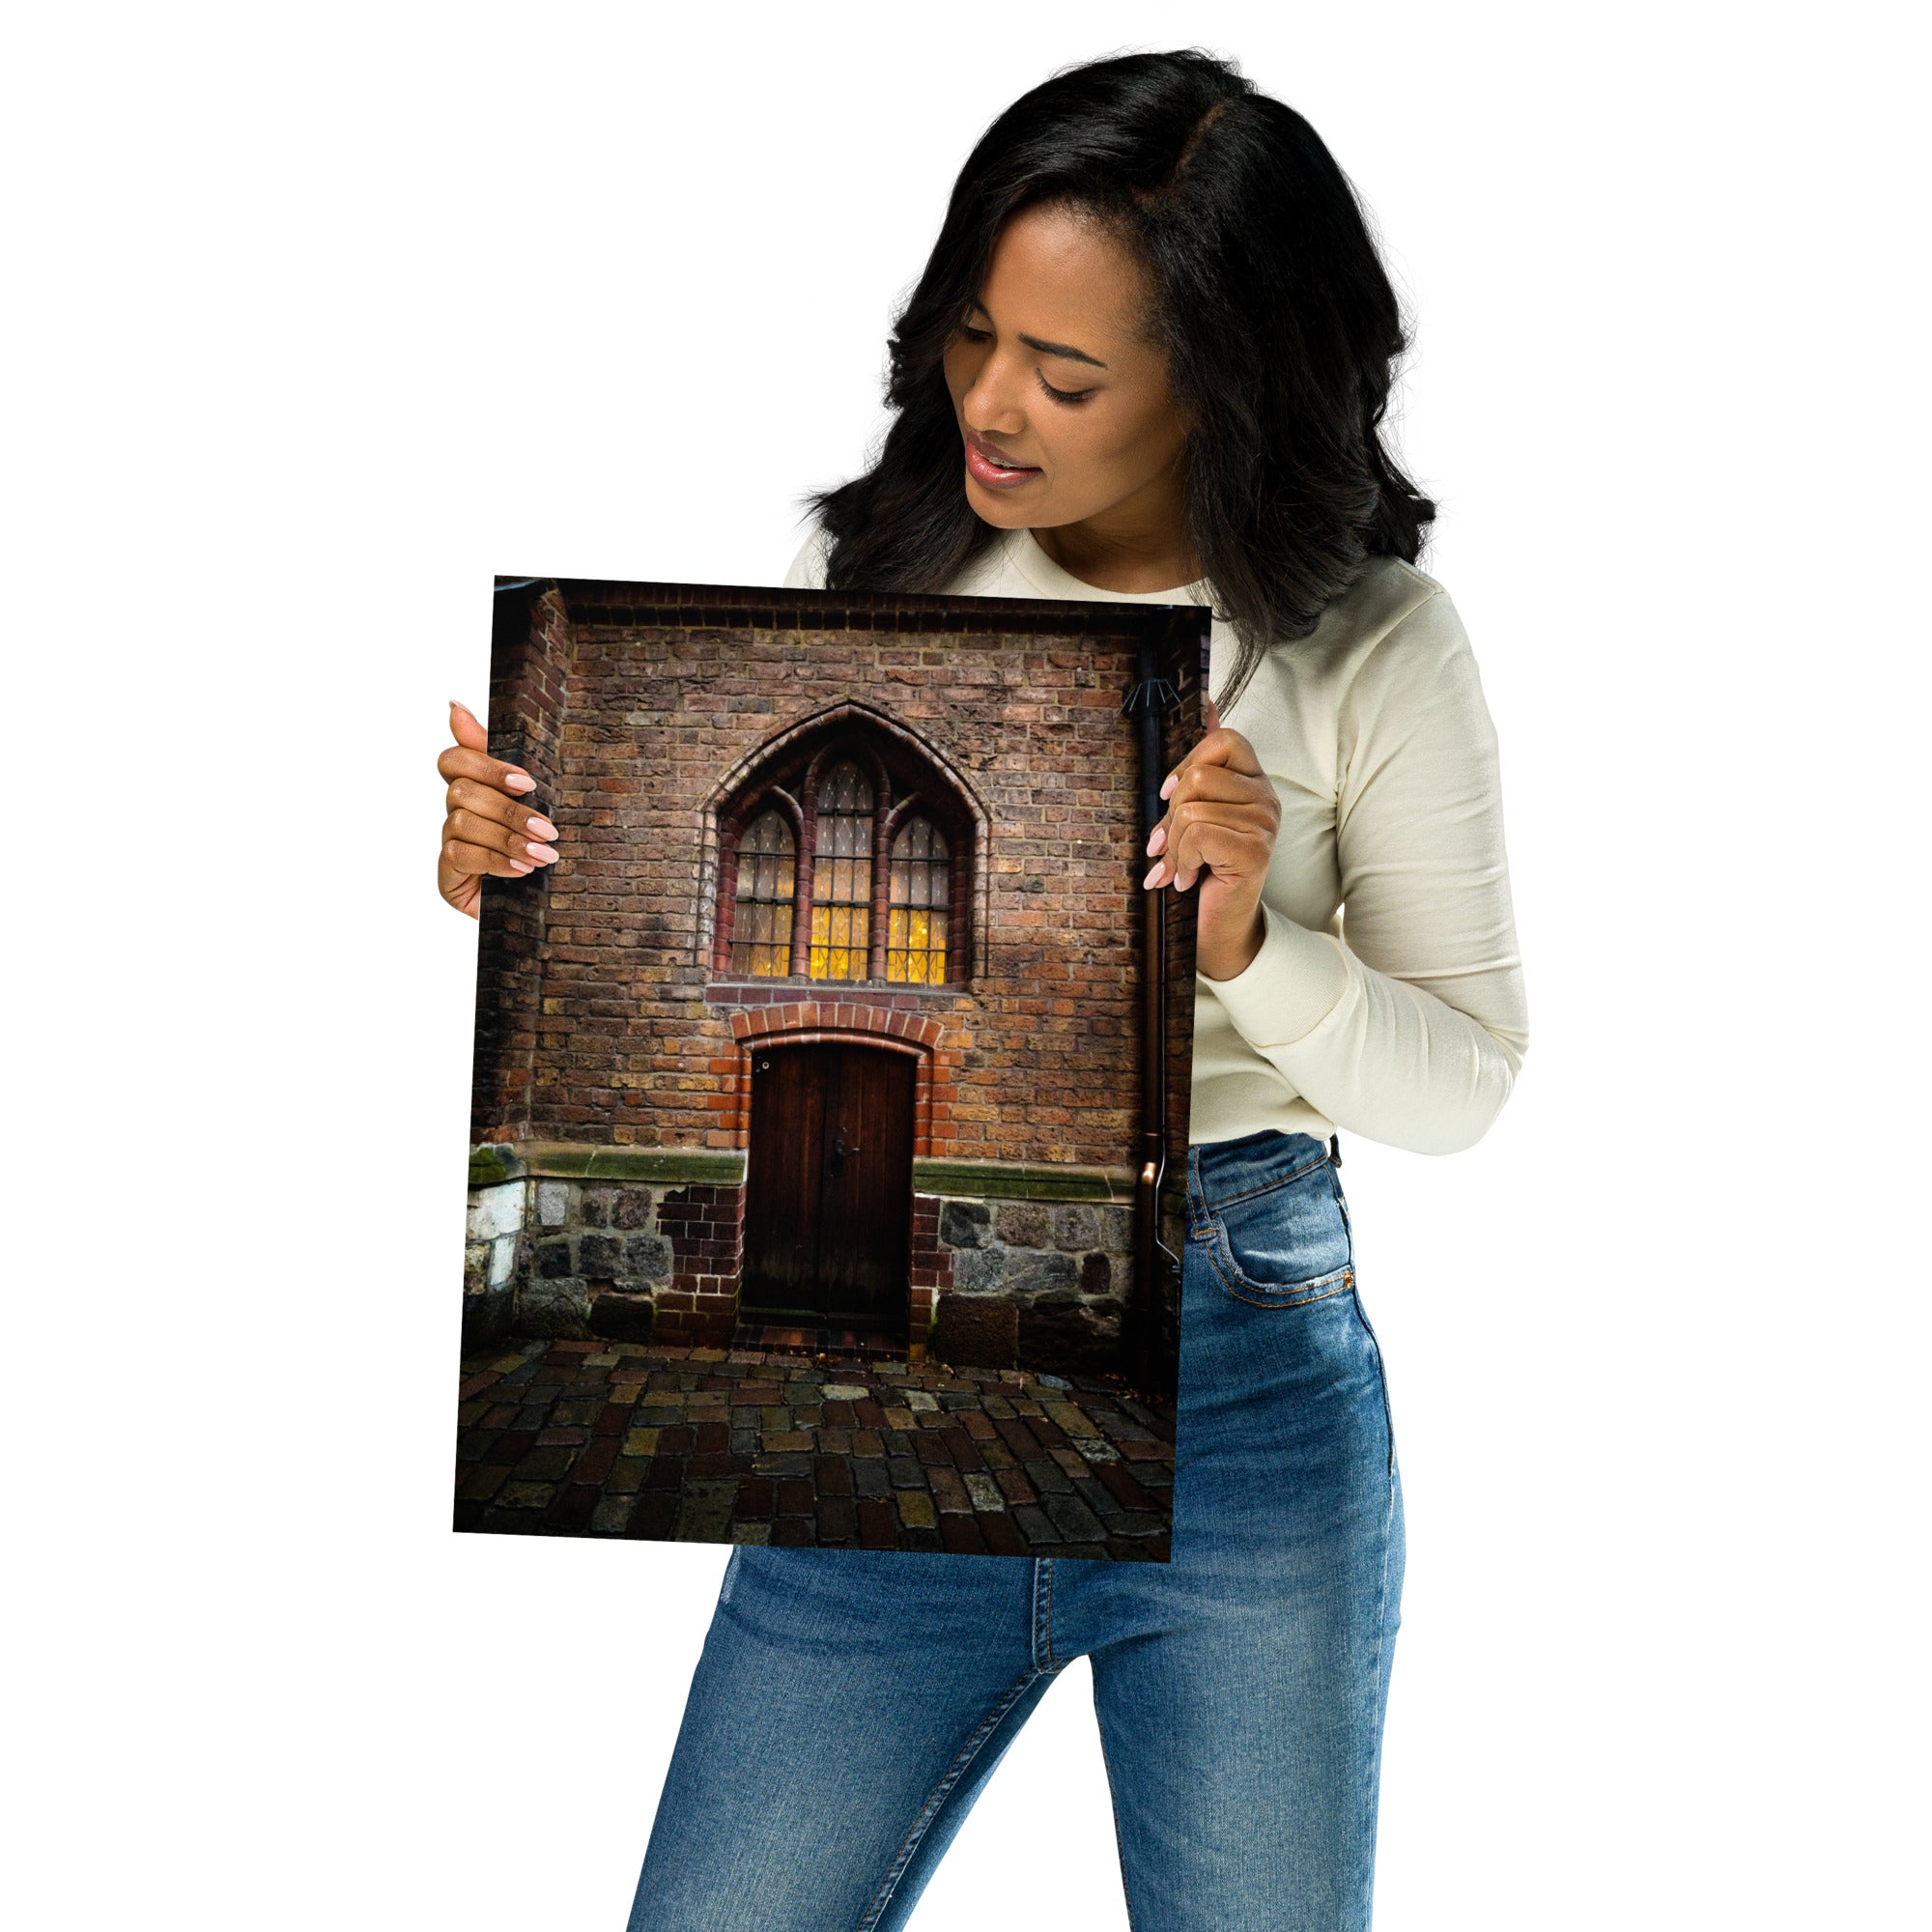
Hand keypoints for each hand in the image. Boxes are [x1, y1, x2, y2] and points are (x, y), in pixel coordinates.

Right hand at [436, 699, 558, 918]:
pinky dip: (495, 861)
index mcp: (475, 789)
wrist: (542, 907)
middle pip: (462, 791)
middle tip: (548, 830)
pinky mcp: (447, 875)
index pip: (454, 760)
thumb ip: (504, 759)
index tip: (526, 782)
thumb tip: (453, 705)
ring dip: (508, 839)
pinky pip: (460, 855)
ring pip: (463, 823)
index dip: (486, 766)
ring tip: (543, 856)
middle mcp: (456, 813)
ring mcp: (449, 843)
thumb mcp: (533, 803)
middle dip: (510, 811)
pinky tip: (522, 872)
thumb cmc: (538, 848)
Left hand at [1141, 697, 1279, 980]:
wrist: (1217, 928)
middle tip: (1168, 844)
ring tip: (1178, 867)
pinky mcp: (1256, 850)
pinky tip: (1188, 878)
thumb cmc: (1203, 869)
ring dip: (1173, 845)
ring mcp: (1265, 824)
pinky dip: (1182, 860)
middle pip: (1200, 775)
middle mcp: (1267, 798)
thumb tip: (1205, 702)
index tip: (1169, 796)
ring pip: (1193, 808)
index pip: (1225, 739)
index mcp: (1253, 782)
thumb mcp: (1194, 813)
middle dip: (1171, 814)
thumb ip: (1201, 764)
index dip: (1188, 763)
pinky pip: (1199, 834)